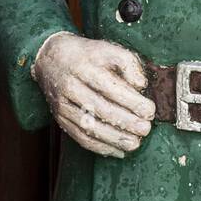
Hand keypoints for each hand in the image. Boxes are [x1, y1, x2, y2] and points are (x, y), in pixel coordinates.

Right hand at [31, 32, 155, 157]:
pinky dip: (100, 147)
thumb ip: (128, 63)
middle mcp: (70, 86)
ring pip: (88, 126)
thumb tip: (140, 85)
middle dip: (125, 122)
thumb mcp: (108, 49)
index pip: (109, 86)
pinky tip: (118, 151)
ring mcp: (62, 105)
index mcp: (83, 67)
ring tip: (135, 143)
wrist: (51, 59)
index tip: (150, 110)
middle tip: (145, 129)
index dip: (131, 101)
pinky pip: (79, 137)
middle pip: (99, 108)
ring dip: (114, 139)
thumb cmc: (87, 55)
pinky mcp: (60, 119)